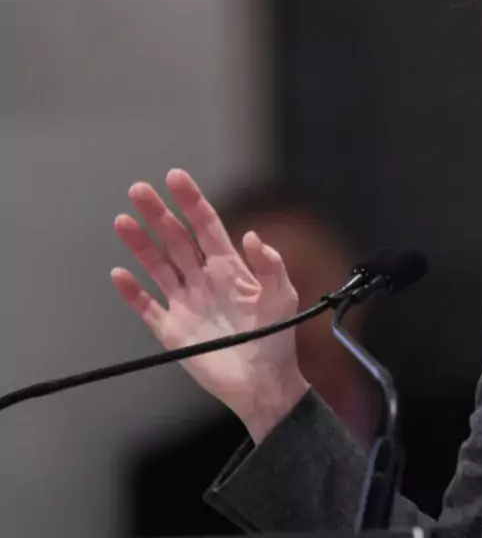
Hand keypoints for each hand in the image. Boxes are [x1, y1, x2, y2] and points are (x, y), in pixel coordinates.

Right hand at [110, 168, 309, 441]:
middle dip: (158, 213)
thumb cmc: (277, 338)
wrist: (263, 383)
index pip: (206, 226)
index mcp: (230, 268)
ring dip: (140, 244)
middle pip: (176, 239)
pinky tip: (119, 274)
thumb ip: (271, 266)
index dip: (192, 201)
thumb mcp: (282, 297)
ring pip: (157, 265)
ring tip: (122, 220)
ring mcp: (186, 302)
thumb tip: (253, 236)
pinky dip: (133, 292)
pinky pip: (147, 307)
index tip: (176, 178)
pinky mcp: (172, 329)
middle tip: (139, 189)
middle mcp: (204, 279)